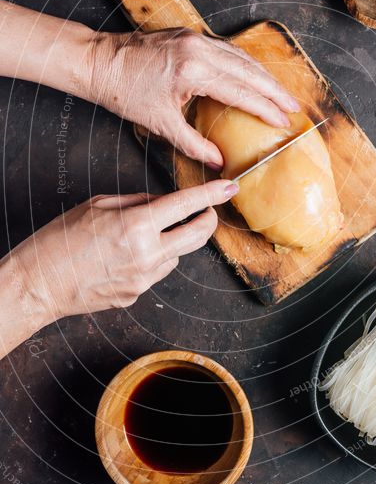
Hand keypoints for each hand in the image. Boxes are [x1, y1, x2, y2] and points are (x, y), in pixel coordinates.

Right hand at [10, 179, 237, 327]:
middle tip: (207, 211)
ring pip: (178, 256)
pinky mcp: (138, 295)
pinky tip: (127, 257)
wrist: (39, 283)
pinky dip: (153, 260)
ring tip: (144, 236)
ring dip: (174, 242)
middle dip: (208, 220)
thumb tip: (163, 201)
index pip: (185, 205)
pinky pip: (158, 272)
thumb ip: (137, 202)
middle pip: (197, 235)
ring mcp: (144, 279)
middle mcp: (146, 254)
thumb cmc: (60, 241)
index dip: (211, 195)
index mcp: (135, 225)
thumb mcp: (98, 205)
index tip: (228, 188)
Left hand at [87, 29, 299, 169]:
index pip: (241, 92)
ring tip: (280, 92)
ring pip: (241, 56)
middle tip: (294, 106)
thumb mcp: (160, 124)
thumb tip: (217, 162)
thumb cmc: (124, 92)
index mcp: (193, 72)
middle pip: (249, 71)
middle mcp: (199, 50)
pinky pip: (227, 48)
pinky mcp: (190, 35)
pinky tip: (253, 75)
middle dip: (274, 90)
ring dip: (263, 75)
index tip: (283, 121)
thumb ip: (193, 144)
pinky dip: (245, 63)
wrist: (99, 62)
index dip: (265, 108)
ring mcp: (195, 39)